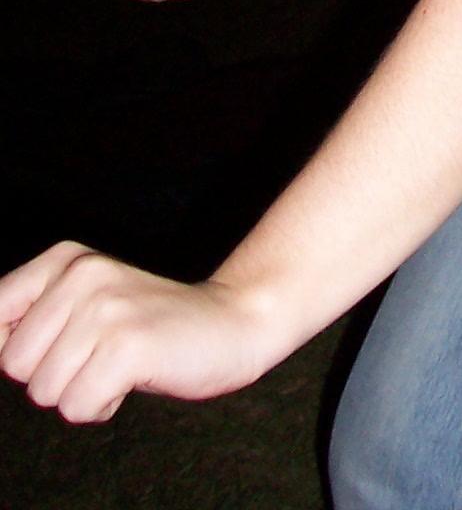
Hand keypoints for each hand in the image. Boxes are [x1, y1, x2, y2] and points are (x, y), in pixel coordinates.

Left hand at [0, 243, 276, 421]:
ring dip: (80, 393)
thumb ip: (36, 320)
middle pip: (14, 364)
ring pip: (43, 392)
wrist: (234, 321)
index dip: (19, 348)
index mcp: (66, 259)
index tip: (63, 346)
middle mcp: (81, 275)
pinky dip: (102, 407)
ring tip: (119, 365)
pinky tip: (133, 378)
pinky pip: (77, 408)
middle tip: (100, 355)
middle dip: (52, 376)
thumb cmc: (151, 326)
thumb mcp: (87, 304)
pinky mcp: (126, 346)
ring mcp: (105, 309)